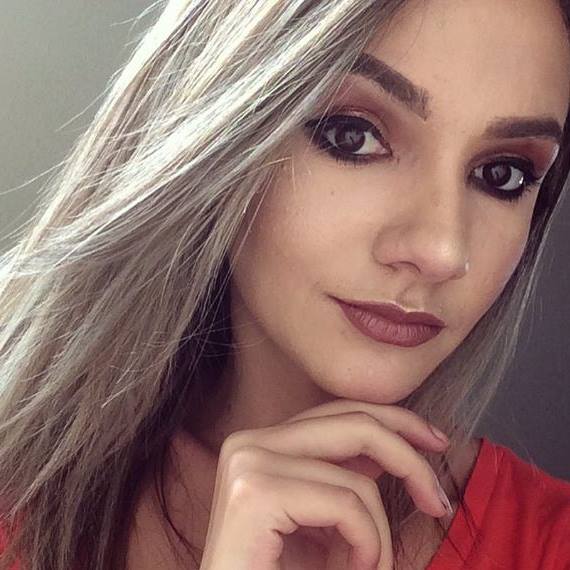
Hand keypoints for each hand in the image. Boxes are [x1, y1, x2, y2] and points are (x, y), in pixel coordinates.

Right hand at [198, 398, 450, 569]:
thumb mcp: (322, 520)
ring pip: (356, 478)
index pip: (340, 412)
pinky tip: (354, 569)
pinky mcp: (254, 494)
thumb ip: (346, 476)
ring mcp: (248, 463)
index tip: (436, 443)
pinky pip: (346, 505)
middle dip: (409, 458)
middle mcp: (248, 442)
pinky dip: (367, 544)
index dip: (395, 421)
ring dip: (379, 534)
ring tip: (369, 566)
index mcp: (262, 443)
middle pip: (353, 423)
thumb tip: (392, 440)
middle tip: (438, 503)